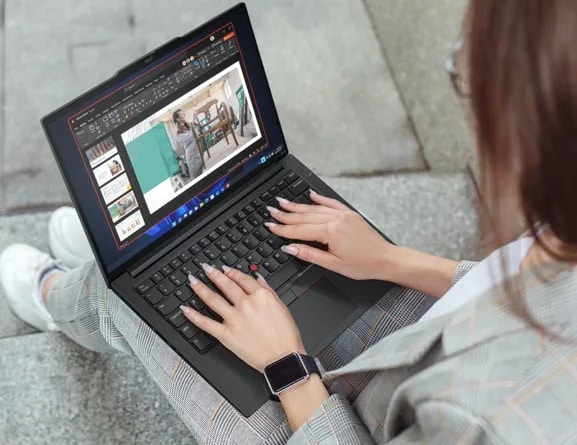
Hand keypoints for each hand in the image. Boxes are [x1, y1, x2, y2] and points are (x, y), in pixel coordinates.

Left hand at [181, 264, 305, 371]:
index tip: (225, 268)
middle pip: (226, 284)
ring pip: (213, 299)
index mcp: (261, 296)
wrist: (283, 359)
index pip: (243, 278)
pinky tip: (185, 309)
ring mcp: (234, 319)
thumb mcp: (282, 307)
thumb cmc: (286, 336)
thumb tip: (259, 278)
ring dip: (200, 288)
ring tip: (192, 280)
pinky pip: (206, 323)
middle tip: (205, 267)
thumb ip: (269, 291)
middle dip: (213, 274)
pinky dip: (193, 315)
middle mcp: (245, 304)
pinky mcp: (226, 334)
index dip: (232, 272)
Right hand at [266, 191, 395, 280]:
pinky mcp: (349, 214)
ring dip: (297, 206)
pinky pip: (331, 203)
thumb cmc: (363, 264)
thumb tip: (290, 248)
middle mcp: (335, 219)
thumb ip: (309, 254)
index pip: (299, 230)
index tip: (270, 226)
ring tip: (283, 202)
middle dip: (285, 214)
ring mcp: (343, 215)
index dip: (283, 229)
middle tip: (271, 210)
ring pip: (315, 209)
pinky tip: (310, 195)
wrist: (385, 259)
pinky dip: (319, 199)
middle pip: (304, 216)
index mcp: (330, 232)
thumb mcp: (333, 264)